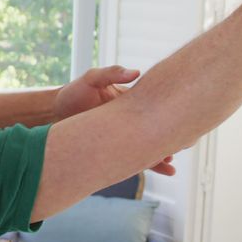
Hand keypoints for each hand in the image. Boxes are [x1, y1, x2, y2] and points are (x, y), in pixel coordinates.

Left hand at [54, 65, 175, 175]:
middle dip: (173, 137)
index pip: (158, 106)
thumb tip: (136, 72)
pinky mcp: (116, 149)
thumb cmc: (74, 92)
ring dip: (162, 154)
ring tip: (172, 165)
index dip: (172, 112)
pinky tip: (164, 170)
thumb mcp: (91, 78)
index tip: (185, 119)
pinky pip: (136, 158)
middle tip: (186, 144)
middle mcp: (133, 120)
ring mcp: (125, 136)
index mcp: (132, 101)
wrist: (55, 113)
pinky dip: (149, 164)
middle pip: (159, 129)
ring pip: (150, 146)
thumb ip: (111, 73)